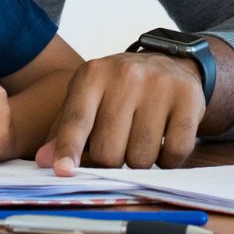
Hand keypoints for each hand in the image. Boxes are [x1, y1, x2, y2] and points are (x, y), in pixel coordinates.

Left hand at [34, 52, 201, 172]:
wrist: (169, 63)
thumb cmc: (118, 90)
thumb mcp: (87, 100)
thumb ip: (65, 131)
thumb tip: (45, 161)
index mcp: (93, 75)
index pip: (78, 120)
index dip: (69, 149)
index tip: (63, 171)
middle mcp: (126, 75)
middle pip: (109, 151)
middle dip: (110, 161)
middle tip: (117, 144)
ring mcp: (160, 84)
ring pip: (141, 158)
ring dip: (138, 162)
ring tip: (140, 138)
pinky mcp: (188, 98)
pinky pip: (174, 152)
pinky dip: (167, 159)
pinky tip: (163, 139)